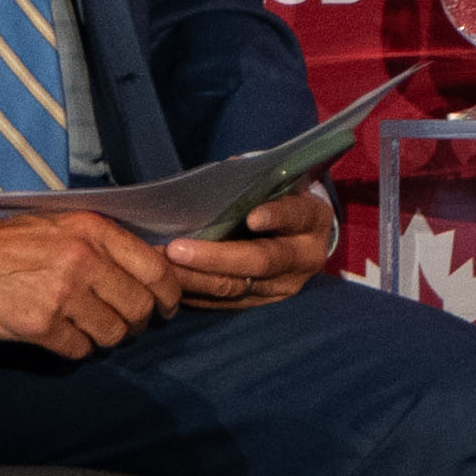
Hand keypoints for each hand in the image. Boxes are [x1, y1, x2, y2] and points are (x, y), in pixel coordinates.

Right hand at [0, 208, 179, 356]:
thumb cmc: (6, 240)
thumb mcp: (60, 223)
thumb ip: (103, 242)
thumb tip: (149, 267)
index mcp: (93, 230)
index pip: (156, 269)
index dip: (169, 293)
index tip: (166, 304)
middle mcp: (84, 261)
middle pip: (140, 307)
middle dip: (138, 321)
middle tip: (126, 322)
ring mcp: (63, 295)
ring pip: (114, 333)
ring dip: (108, 337)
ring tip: (92, 328)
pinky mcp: (40, 326)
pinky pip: (81, 350)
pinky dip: (78, 348)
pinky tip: (65, 335)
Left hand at [163, 191, 333, 310]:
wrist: (303, 238)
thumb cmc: (284, 200)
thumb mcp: (282, 186)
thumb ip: (258, 182)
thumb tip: (227, 171)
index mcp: (311, 221)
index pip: (296, 216)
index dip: (276, 216)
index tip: (252, 217)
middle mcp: (302, 259)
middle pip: (260, 262)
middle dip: (215, 258)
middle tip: (176, 250)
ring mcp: (283, 287)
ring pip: (237, 287)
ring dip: (196, 279)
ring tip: (164, 267)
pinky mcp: (262, 303)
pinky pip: (226, 303)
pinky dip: (197, 294)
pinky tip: (172, 283)